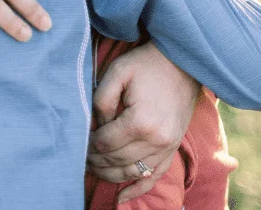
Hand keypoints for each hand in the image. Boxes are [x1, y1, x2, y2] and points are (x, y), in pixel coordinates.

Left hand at [86, 42, 199, 201]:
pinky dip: (138, 189)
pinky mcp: (173, 148)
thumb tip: (96, 125)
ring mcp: (167, 147)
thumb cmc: (146, 64)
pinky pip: (155, 176)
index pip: (105, 143)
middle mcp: (156, 140)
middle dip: (96, 161)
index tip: (79, 140)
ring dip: (111, 175)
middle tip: (81, 157)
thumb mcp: (118, 72)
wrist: (182, 63)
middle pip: (117, 160)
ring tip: (94, 171)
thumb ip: (102, 99)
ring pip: (133, 172)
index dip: (89, 144)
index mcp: (140, 122)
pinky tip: (122, 198)